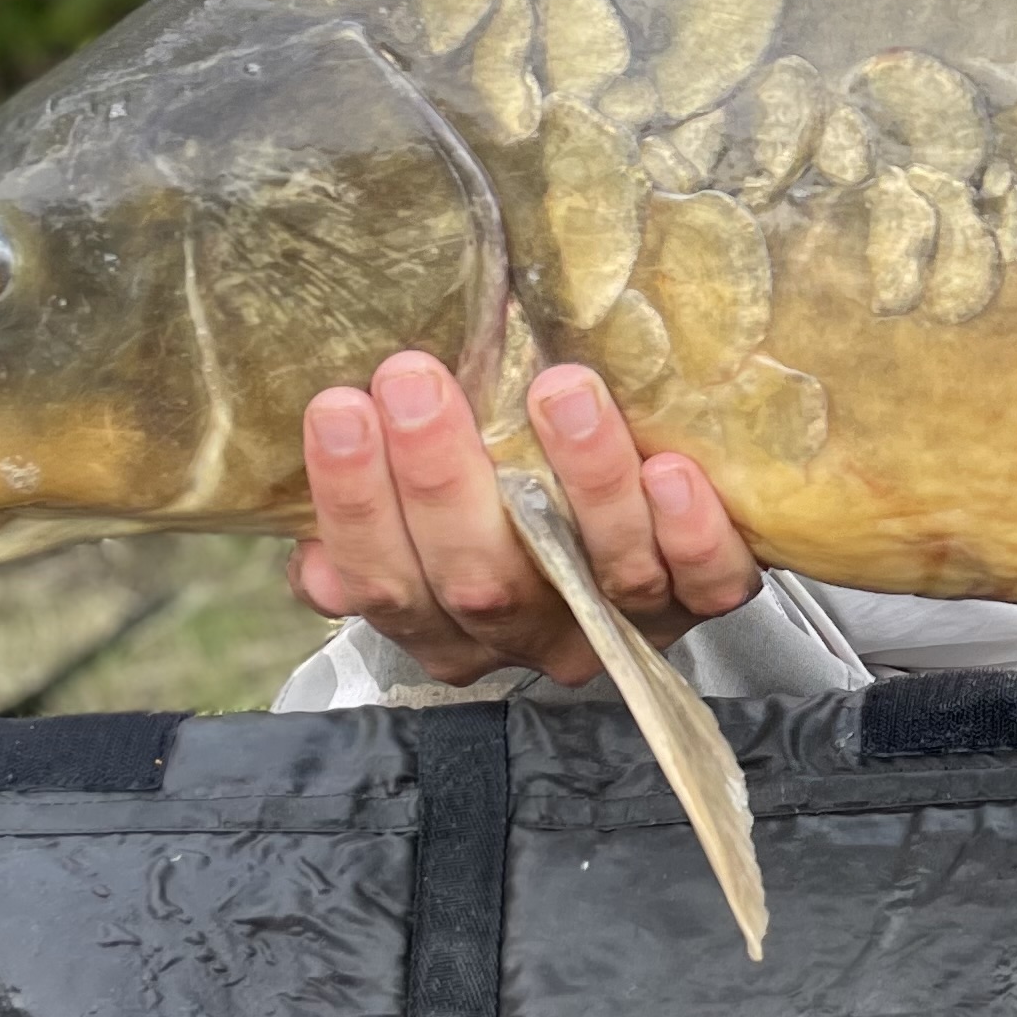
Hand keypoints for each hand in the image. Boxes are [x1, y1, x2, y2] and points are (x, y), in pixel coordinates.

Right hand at [292, 352, 762, 684]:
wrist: (646, 527)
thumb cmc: (507, 494)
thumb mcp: (424, 509)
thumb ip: (372, 518)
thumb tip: (313, 526)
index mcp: (443, 622)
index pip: (383, 583)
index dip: (353, 504)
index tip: (338, 405)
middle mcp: (526, 635)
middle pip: (479, 580)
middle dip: (439, 479)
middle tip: (413, 381)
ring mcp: (620, 623)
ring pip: (598, 573)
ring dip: (580, 480)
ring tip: (561, 390)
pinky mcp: (703, 600)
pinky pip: (703, 583)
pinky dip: (688, 532)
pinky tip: (672, 471)